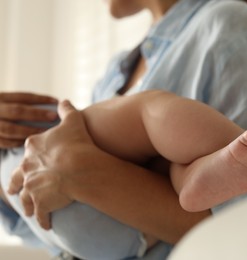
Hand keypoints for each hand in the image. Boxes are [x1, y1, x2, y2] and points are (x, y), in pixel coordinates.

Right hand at [0, 92, 57, 147]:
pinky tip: (30, 142)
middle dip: (37, 114)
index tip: (57, 101)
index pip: (23, 97)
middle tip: (54, 116)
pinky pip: (4, 141)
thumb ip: (22, 108)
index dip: (41, 99)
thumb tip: (53, 108)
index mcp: (0, 98)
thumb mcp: (7, 107)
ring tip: (46, 133)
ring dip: (29, 131)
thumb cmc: (2, 118)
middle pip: (17, 111)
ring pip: (10, 128)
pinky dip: (18, 142)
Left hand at [8, 100, 94, 228]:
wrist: (79, 167)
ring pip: (25, 198)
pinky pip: (40, 215)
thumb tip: (63, 101)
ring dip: (27, 204)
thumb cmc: (77, 143)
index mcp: (33, 147)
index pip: (28, 152)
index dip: (31, 157)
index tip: (34, 162)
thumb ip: (66, 111)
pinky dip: (43, 220)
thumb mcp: (73, 121)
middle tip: (15, 189)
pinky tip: (47, 224)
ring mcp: (32, 186)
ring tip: (29, 210)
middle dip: (17, 184)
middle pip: (18, 177)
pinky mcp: (40, 203)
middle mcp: (28, 167)